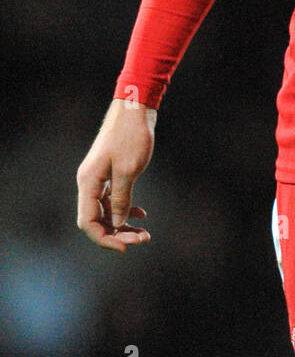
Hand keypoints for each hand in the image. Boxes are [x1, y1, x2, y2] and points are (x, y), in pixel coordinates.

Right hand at [77, 98, 155, 251]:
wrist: (135, 109)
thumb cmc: (131, 136)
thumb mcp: (128, 170)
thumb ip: (122, 199)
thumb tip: (118, 223)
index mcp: (88, 182)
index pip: (87, 222)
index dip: (104, 238)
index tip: (126, 246)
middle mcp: (89, 182)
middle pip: (96, 219)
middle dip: (117, 233)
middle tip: (142, 239)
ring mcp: (98, 178)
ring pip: (106, 211)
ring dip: (123, 224)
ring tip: (144, 233)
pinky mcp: (109, 174)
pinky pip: (112, 200)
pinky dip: (125, 209)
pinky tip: (141, 214)